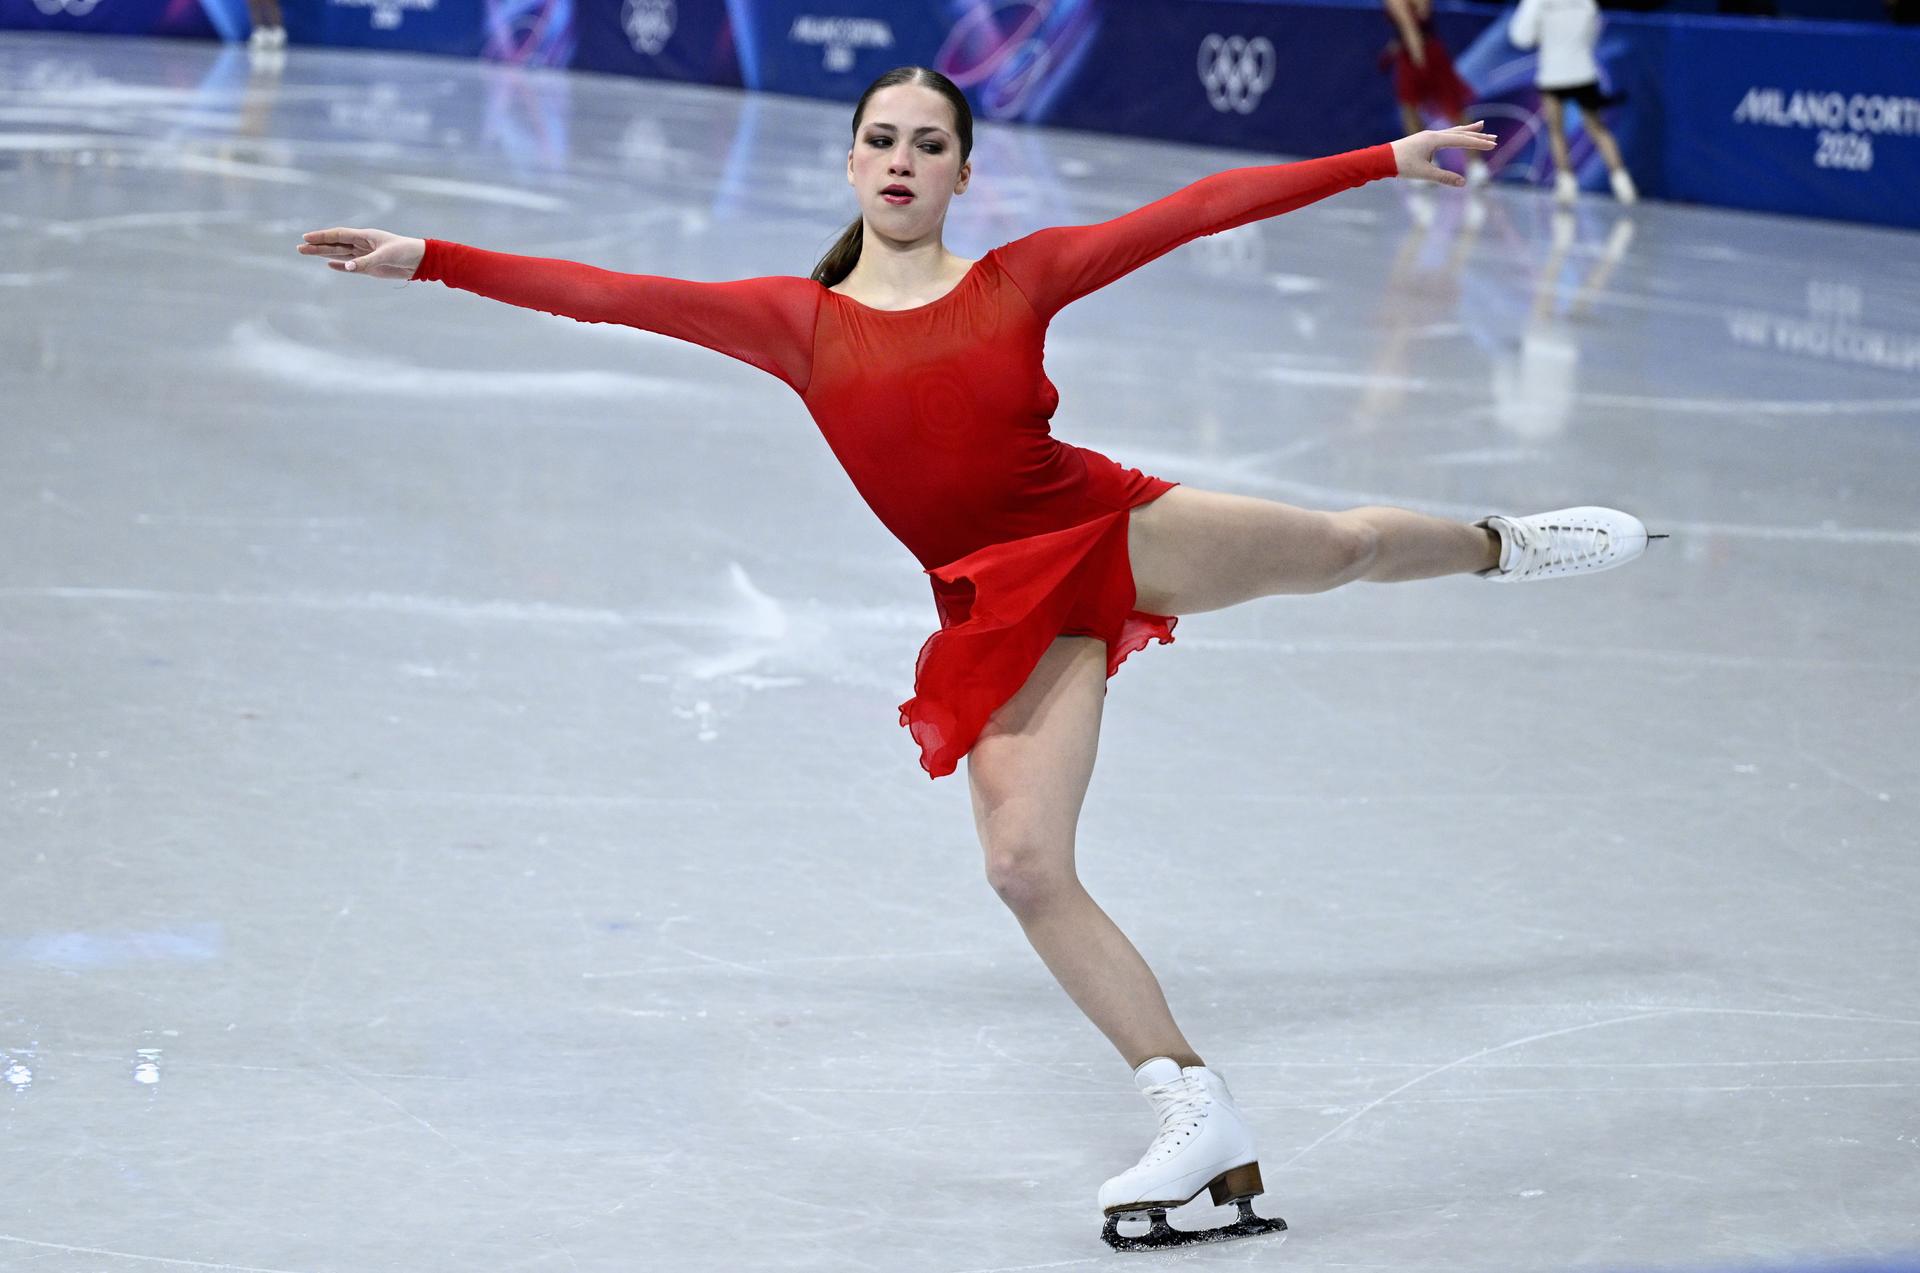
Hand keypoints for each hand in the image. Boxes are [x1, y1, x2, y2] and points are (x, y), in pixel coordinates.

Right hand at [298, 227, 423, 278]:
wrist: (420, 261)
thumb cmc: (405, 251)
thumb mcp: (385, 255)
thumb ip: (365, 262)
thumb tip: (346, 267)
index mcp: (365, 236)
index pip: (338, 235)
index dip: (322, 236)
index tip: (306, 237)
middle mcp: (362, 245)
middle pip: (335, 245)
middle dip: (317, 246)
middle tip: (299, 248)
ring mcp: (365, 256)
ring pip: (340, 254)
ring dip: (324, 254)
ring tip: (307, 253)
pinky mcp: (371, 268)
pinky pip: (351, 267)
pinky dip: (340, 266)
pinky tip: (329, 265)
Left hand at [1391, 123, 1495, 187]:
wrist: (1382, 158)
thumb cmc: (1402, 165)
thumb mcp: (1424, 173)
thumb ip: (1444, 177)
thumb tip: (1463, 183)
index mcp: (1435, 140)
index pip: (1462, 141)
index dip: (1478, 144)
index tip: (1493, 146)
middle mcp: (1433, 134)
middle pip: (1460, 133)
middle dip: (1477, 136)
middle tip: (1494, 138)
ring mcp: (1428, 135)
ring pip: (1453, 131)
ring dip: (1468, 131)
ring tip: (1481, 126)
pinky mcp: (1424, 139)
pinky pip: (1445, 134)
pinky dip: (1455, 133)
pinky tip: (1458, 134)